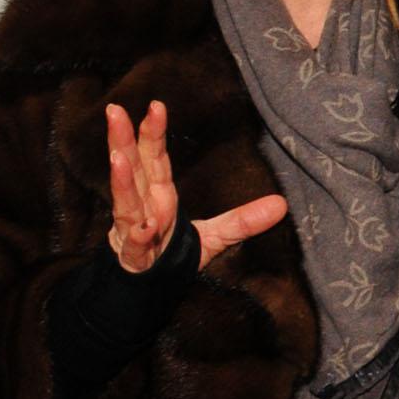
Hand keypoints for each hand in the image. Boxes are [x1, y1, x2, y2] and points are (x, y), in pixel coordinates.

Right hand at [103, 100, 285, 273]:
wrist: (146, 293)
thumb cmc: (170, 258)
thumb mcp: (213, 237)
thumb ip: (242, 221)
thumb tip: (282, 205)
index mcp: (160, 198)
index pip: (156, 160)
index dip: (154, 134)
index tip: (156, 106)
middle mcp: (143, 209)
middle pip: (133, 170)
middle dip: (122, 141)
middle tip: (116, 111)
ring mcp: (133, 232)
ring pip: (125, 203)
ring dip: (122, 182)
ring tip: (118, 158)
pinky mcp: (132, 258)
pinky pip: (133, 246)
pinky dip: (137, 237)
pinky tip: (143, 227)